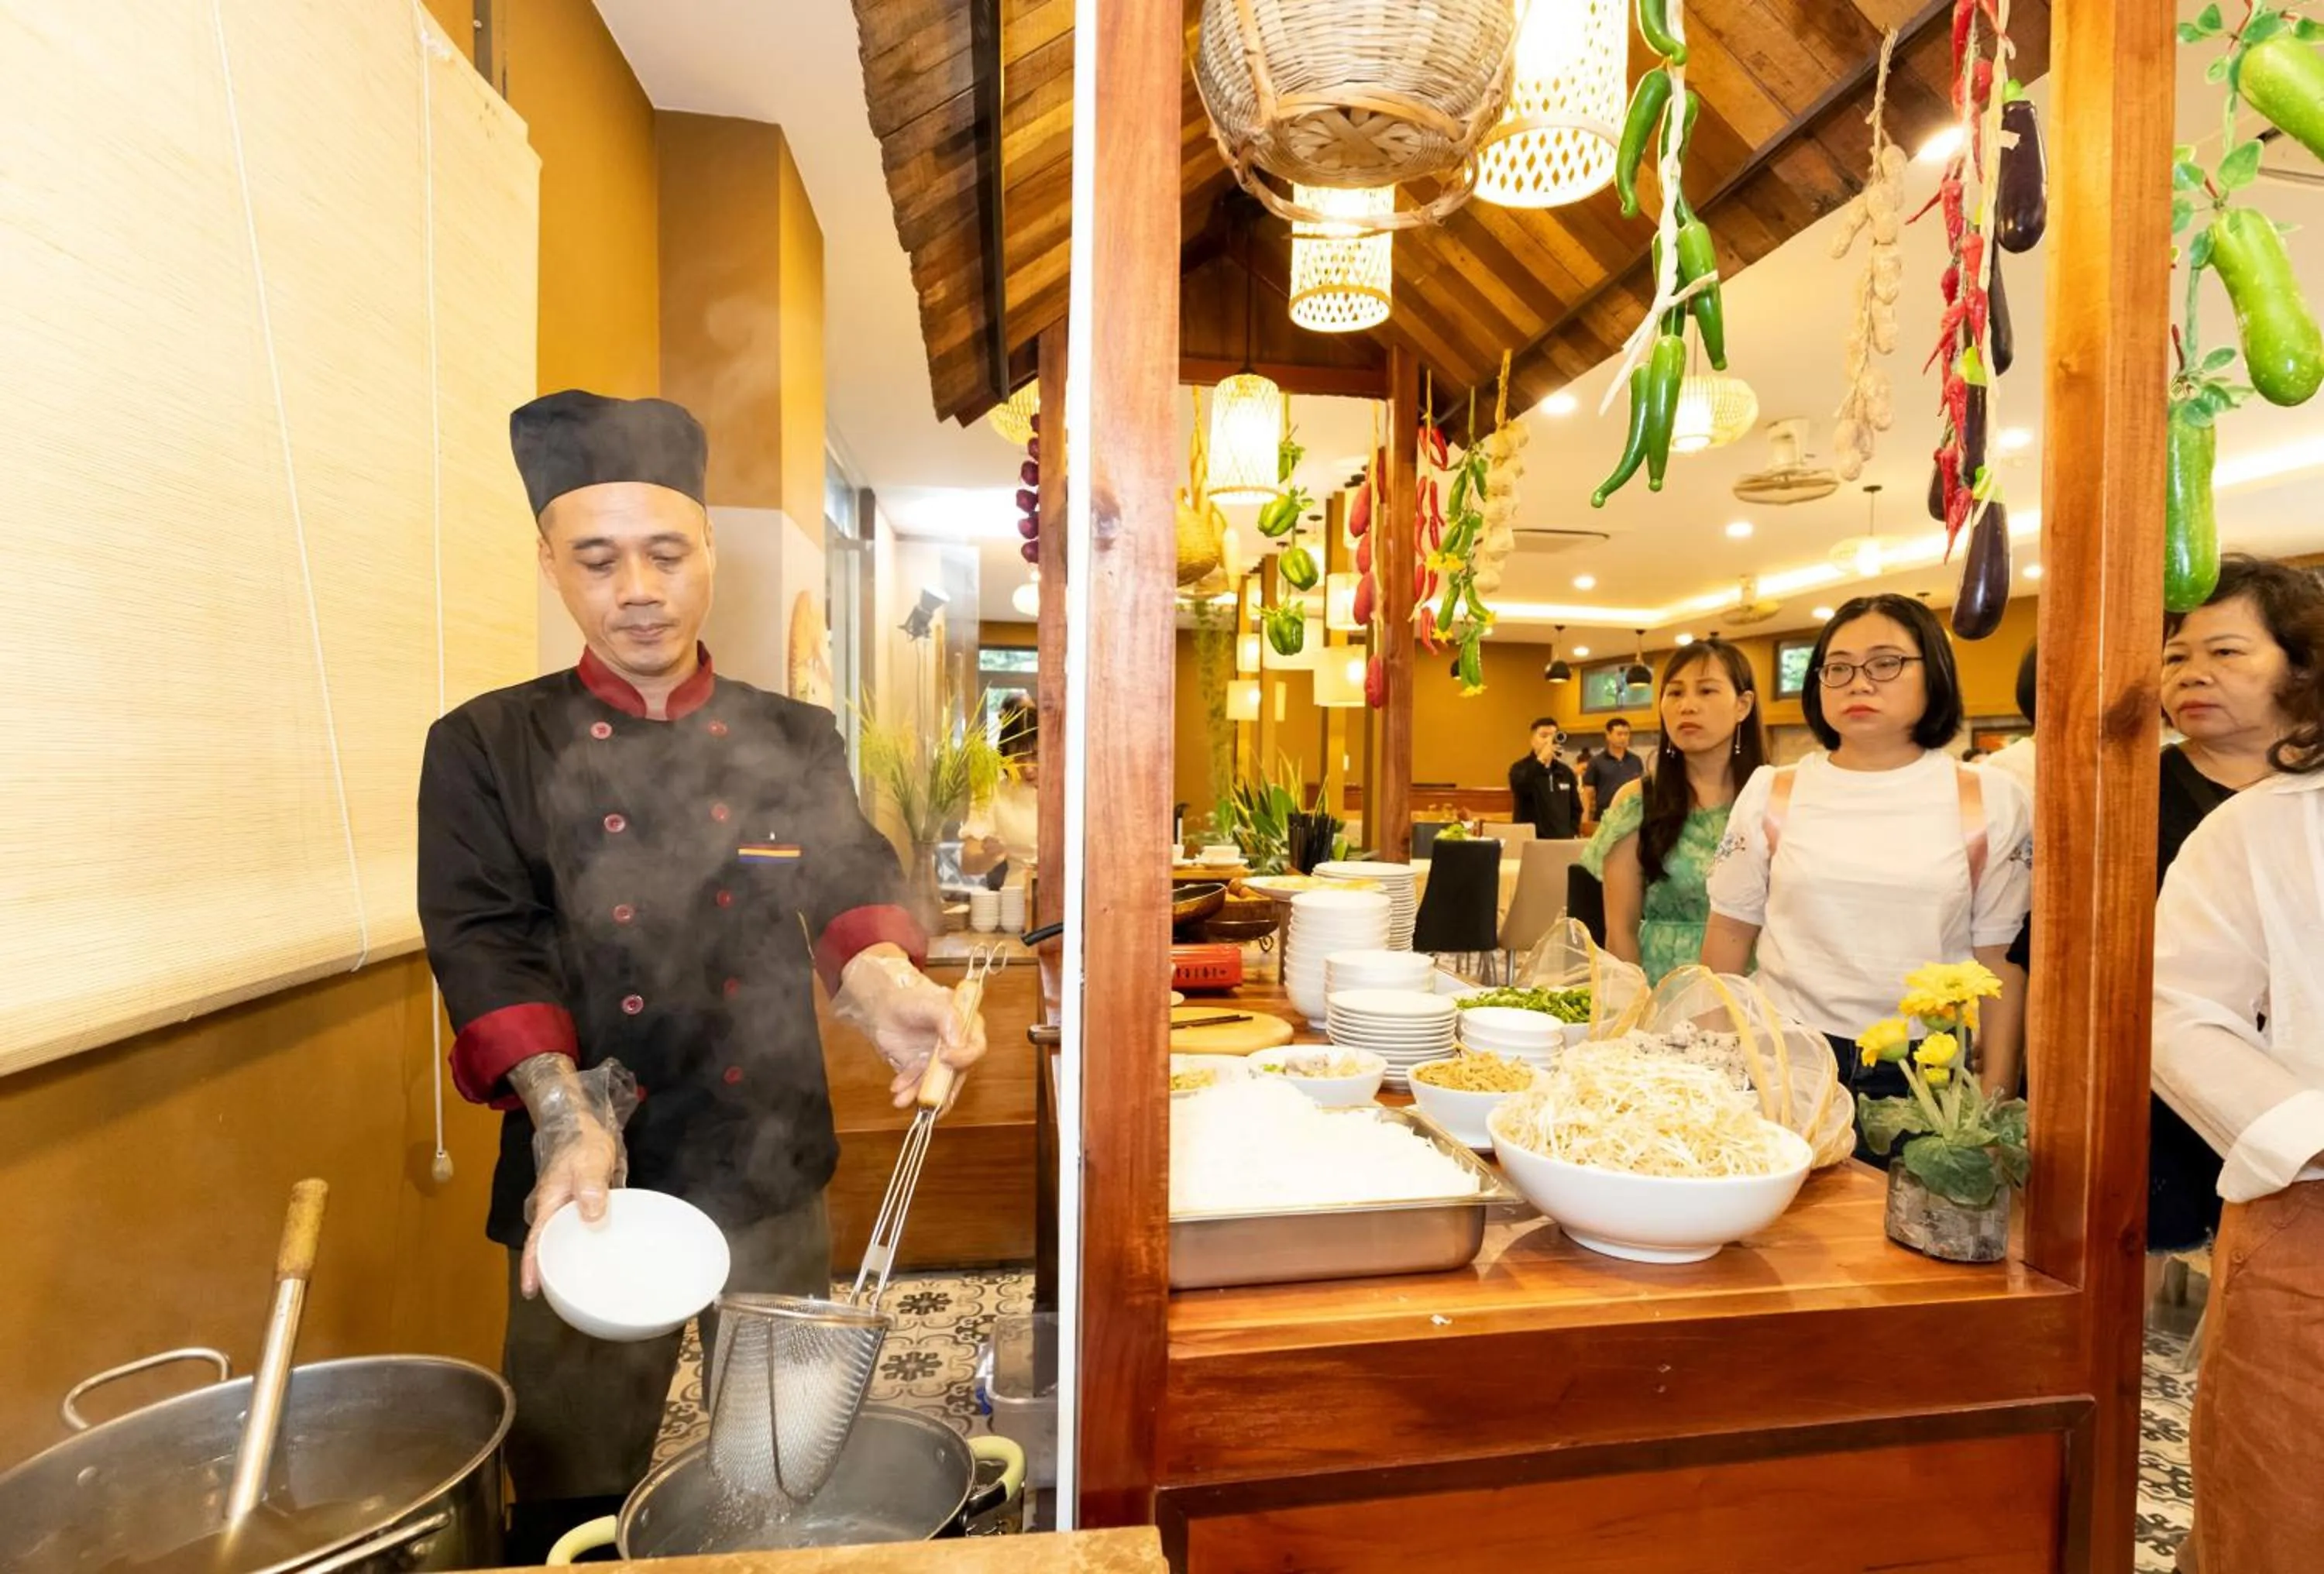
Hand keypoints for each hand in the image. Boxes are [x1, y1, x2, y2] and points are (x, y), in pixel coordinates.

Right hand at [508, 1055, 635, 1297]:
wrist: (587, 1125)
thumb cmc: (583, 1142)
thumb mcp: (588, 1161)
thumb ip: (590, 1186)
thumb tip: (591, 1218)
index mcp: (549, 1204)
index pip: (537, 1241)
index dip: (532, 1267)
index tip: (530, 1291)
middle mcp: (557, 1212)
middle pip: (551, 1247)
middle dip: (554, 1272)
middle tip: (565, 1300)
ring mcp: (571, 1212)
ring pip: (569, 1242)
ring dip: (575, 1260)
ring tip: (587, 1288)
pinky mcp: (586, 1208)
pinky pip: (586, 1231)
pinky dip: (592, 1245)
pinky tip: (607, 1258)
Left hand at [880, 980, 989, 1110]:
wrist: (882, 1009)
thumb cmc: (908, 1000)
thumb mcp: (928, 1002)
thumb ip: (947, 1016)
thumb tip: (958, 1041)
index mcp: (966, 1027)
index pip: (976, 1047)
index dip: (964, 1056)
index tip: (945, 1056)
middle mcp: (956, 1047)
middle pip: (957, 1073)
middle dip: (942, 1088)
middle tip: (927, 1095)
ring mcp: (939, 1062)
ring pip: (937, 1086)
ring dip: (921, 1094)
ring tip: (903, 1097)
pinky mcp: (922, 1071)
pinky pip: (919, 1087)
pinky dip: (909, 1092)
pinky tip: (898, 1088)